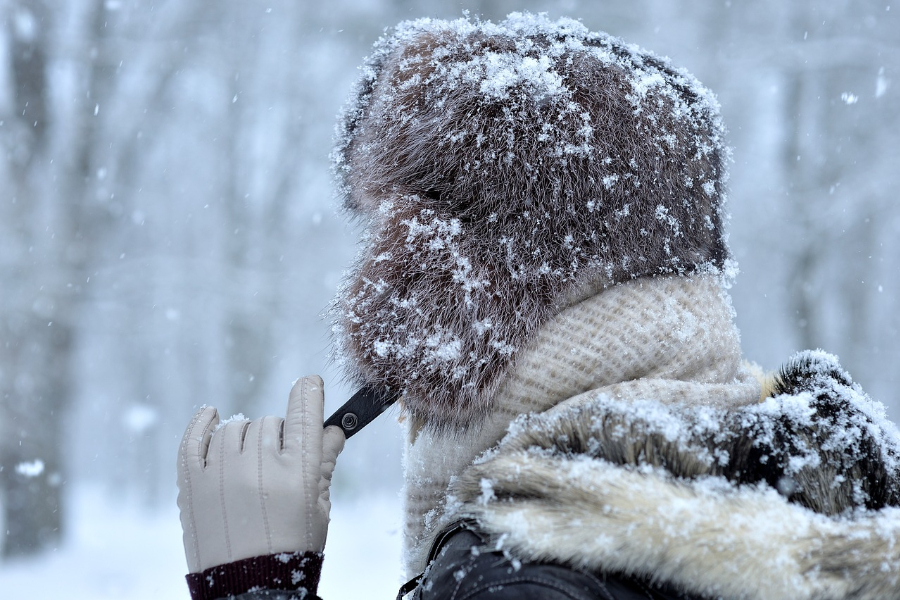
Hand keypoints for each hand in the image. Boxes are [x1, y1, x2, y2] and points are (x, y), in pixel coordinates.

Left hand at [177, 375, 344, 572]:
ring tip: (249, 463)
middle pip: (270, 423)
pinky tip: (212, 415)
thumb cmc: (291, 551)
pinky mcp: (191, 483)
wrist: (248, 592)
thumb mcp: (319, 509)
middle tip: (278, 464)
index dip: (309, 393)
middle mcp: (258, 466)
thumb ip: (324, 464)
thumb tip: (332, 431)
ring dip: (246, 437)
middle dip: (278, 437)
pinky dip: (203, 422)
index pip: (304, 415)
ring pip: (235, 427)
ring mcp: (221, 472)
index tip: (310, 384)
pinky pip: (194, 438)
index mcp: (297, 473)